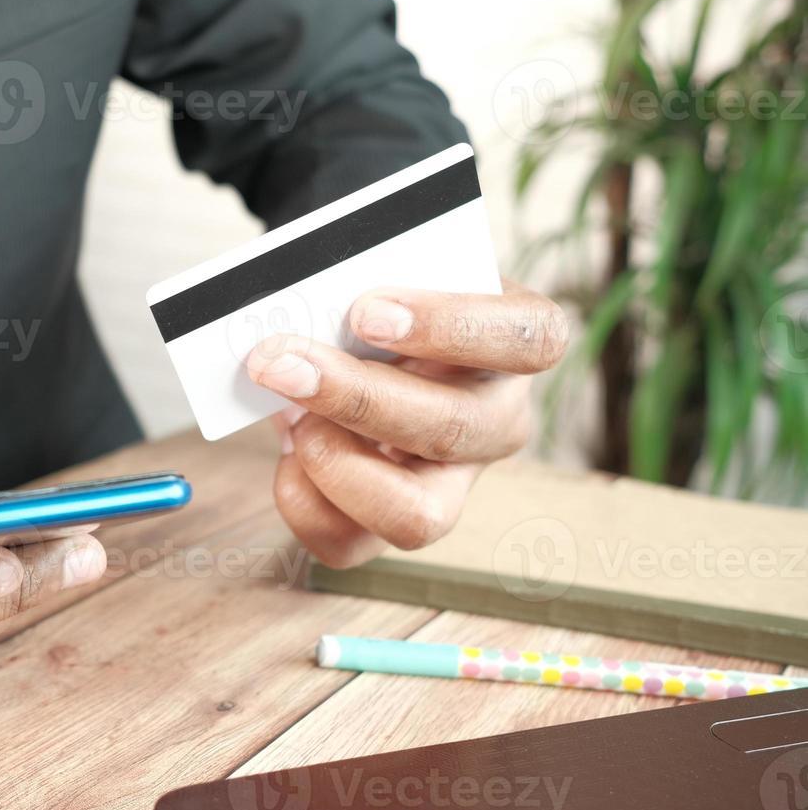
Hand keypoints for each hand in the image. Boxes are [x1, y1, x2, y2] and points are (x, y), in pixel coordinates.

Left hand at [245, 281, 568, 568]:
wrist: (360, 330)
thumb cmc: (382, 290)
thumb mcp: (387, 265)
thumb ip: (361, 280)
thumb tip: (294, 316)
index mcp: (519, 340)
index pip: (528, 338)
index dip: (449, 327)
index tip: (367, 312)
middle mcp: (499, 420)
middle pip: (454, 430)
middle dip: (355, 399)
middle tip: (281, 363)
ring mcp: (454, 481)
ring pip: (417, 515)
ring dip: (336, 465)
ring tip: (289, 417)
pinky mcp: (395, 519)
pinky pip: (353, 543)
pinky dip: (304, 501)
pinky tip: (286, 454)